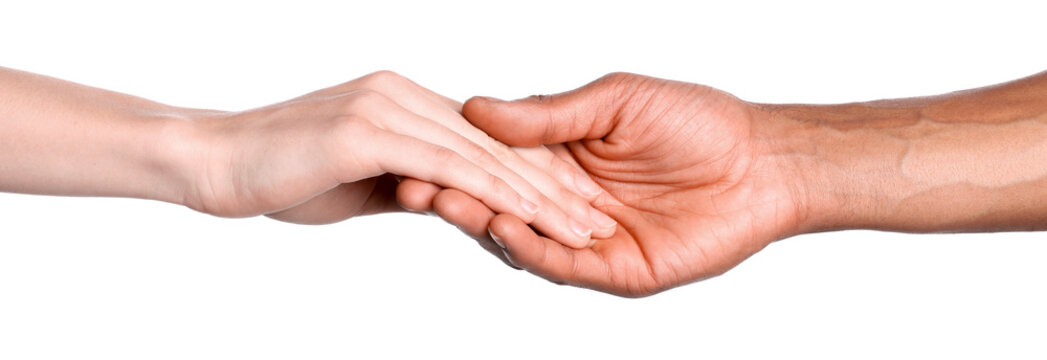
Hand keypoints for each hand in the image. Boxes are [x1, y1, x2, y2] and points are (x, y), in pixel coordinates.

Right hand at [178, 71, 612, 246]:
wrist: (213, 160)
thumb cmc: (280, 174)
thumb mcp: (360, 182)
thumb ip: (407, 185)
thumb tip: (444, 203)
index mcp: (405, 100)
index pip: (487, 140)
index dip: (535, 173)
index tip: (574, 205)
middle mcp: (406, 94)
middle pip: (499, 145)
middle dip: (554, 186)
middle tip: (598, 218)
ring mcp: (390, 107)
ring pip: (485, 156)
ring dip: (539, 195)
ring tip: (583, 227)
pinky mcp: (371, 130)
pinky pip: (448, 166)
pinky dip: (494, 194)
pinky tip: (529, 218)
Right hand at [425, 73, 806, 295]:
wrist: (761, 162)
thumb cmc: (696, 122)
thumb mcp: (613, 102)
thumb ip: (547, 115)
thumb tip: (478, 108)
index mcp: (564, 158)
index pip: (499, 162)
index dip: (459, 157)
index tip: (419, 146)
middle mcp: (568, 200)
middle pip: (501, 202)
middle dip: (457, 194)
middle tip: (416, 184)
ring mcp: (588, 238)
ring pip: (524, 237)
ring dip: (484, 222)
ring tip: (448, 202)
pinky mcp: (614, 270)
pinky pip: (563, 263)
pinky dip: (531, 249)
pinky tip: (505, 227)